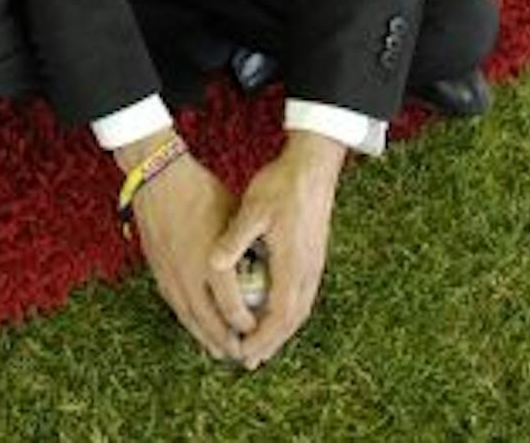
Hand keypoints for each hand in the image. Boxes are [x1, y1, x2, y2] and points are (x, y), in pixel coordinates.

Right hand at [121, 137, 245, 362]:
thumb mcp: (232, 217)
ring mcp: (169, 272)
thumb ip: (244, 248)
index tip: (256, 330)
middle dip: (227, 342)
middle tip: (242, 355)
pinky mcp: (157, 268)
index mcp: (212, 261)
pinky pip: (173, 303)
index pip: (232, 307)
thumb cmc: (201, 191)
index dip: (246, 325)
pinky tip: (195, 327)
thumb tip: (264, 266)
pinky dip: (186, 320)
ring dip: (205, 337)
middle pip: (208, 321)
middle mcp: (189, 273)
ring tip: (220, 352)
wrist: (157, 177)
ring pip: (188, 316)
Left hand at [213, 131, 345, 368]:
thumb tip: (214, 263)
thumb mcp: (253, 210)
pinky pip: (302, 295)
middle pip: (292, 320)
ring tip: (261, 345)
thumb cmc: (281, 187)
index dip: (262, 339)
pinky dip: (287, 312)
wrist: (313, 167)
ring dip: (280, 330)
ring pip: (299, 309)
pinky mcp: (314, 256)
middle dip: (271, 343)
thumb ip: (235, 239)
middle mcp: (308, 271)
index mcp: (293, 265)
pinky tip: (274, 313)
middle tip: (250, 362)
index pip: (279, 316)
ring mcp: (314, 265)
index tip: (244, 355)